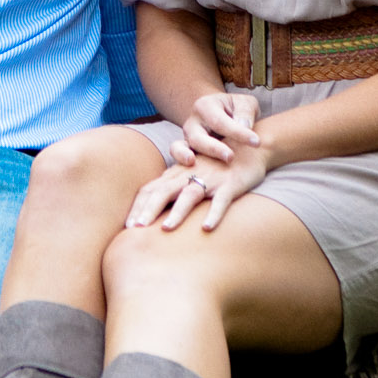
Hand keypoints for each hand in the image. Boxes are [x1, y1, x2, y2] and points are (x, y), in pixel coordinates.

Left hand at [125, 135, 269, 234]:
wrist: (250, 147)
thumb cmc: (217, 164)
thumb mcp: (192, 172)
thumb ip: (174, 186)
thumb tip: (153, 210)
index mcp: (178, 173)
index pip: (151, 189)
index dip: (139, 206)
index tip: (127, 226)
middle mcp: (190, 174)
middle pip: (164, 191)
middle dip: (149, 210)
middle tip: (136, 230)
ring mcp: (211, 178)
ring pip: (190, 194)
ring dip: (178, 212)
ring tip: (166, 228)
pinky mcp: (230, 184)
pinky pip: (221, 200)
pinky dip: (214, 213)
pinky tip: (207, 228)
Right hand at [174, 90, 259, 168]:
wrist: (226, 114)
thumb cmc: (237, 110)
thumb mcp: (245, 104)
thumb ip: (245, 112)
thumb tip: (244, 125)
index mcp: (206, 105)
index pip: (220, 121)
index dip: (238, 133)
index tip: (256, 142)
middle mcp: (193, 121)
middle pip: (198, 136)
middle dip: (213, 148)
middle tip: (230, 157)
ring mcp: (187, 137)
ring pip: (181, 146)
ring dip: (187, 155)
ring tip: (193, 162)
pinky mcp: (186, 150)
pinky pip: (176, 155)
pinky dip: (179, 160)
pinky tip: (189, 168)